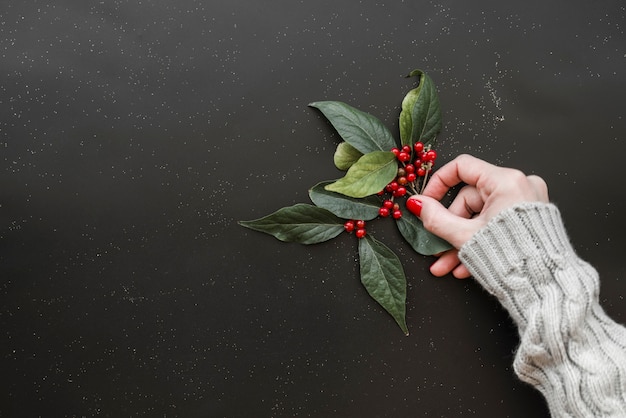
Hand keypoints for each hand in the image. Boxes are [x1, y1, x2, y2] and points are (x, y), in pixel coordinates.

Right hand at [406, 154, 548, 278]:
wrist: (547, 288)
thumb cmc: (514, 261)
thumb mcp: (464, 237)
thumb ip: (436, 219)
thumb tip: (418, 205)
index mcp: (506, 181)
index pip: (462, 167)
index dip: (438, 184)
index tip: (427, 202)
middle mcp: (520, 186)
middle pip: (470, 199)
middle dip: (451, 227)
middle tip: (438, 247)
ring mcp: (527, 203)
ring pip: (481, 216)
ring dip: (461, 241)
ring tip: (448, 265)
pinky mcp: (531, 219)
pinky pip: (496, 224)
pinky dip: (480, 242)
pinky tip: (466, 266)